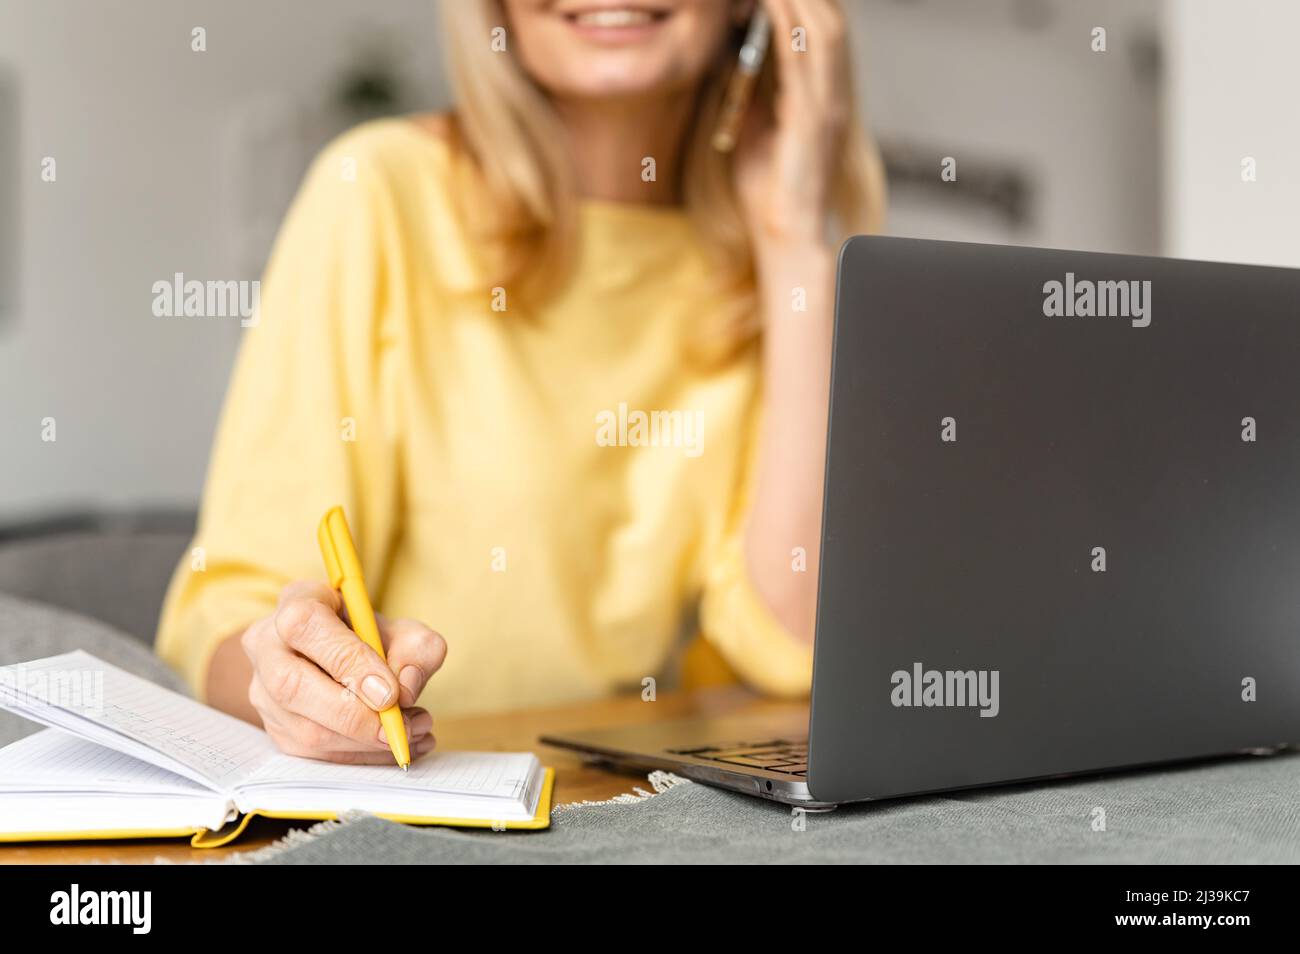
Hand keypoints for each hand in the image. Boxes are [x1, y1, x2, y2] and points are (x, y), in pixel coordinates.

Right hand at [241, 581, 446, 762]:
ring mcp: (263, 690)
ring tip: (412, 733)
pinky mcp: (273, 728)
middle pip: (293, 686)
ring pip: (304, 729)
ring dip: (365, 742)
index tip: (391, 693)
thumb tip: (406, 690)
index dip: (349, 662)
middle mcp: (267, 645)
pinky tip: (394, 745)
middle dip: (355, 717)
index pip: (307, 627)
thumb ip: (417, 650)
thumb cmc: (371, 637)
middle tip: (402, 727)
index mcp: (297, 602)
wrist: (340, 656)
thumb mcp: (404, 630)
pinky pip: (312, 755)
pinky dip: (360, 756)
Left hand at [733, 0, 849, 249]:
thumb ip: (752, 82)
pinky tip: (769, 1)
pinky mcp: (816, 120)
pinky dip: (788, 23)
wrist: (786, 233)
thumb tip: (731, 41)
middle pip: (831, 16)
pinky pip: (805, 59)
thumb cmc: (768, 185)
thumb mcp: (755, 120)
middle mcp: (834, 91)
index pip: (822, 24)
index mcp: (823, 90)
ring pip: (826, 28)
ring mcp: (830, 103)